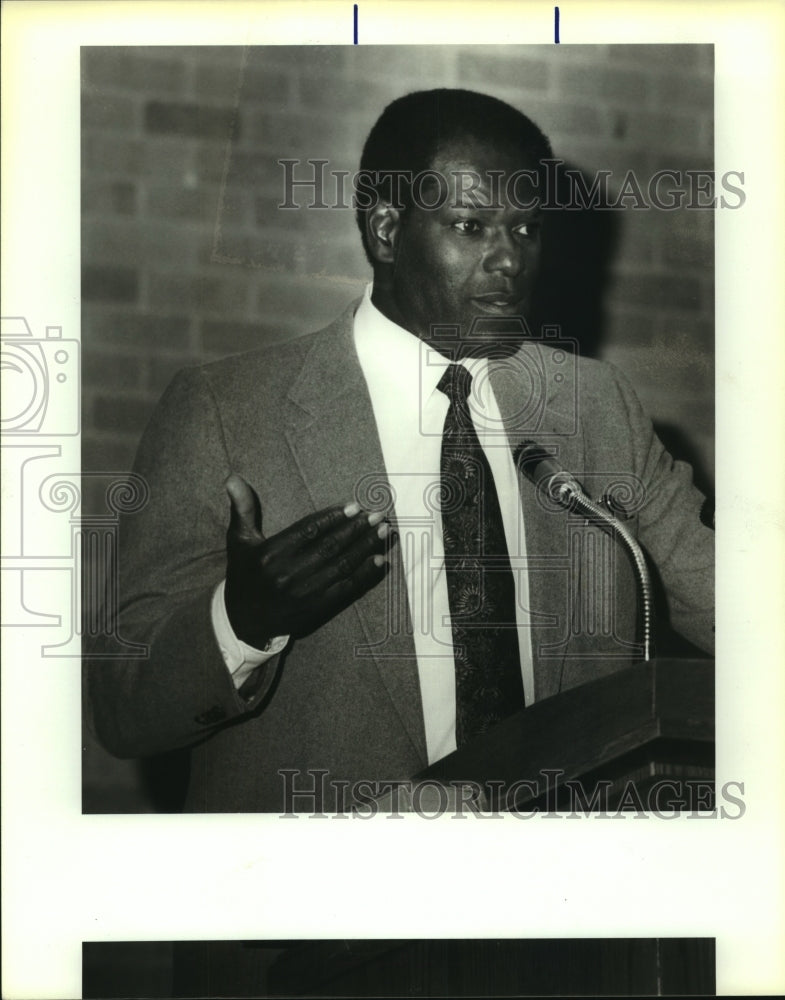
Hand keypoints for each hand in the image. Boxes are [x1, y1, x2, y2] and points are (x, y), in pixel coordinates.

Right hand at [224, 474, 395, 647]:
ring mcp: (303, 593)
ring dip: (365, 548)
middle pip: (329, 547)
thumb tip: (233, 478)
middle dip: (357, 530)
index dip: (333, 518)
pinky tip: (378, 560)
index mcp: (270, 554)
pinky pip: (344, 588)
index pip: (308, 531)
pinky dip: (364, 575)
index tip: (354, 506)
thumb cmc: (244, 573)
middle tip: (378, 514)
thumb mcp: (238, 541)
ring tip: (383, 532)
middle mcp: (287, 574)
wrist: (243, 620)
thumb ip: (242, 509)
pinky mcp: (315, 608)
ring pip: (340, 566)